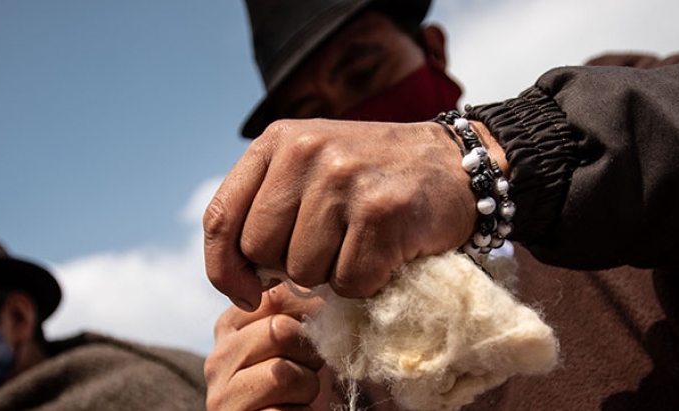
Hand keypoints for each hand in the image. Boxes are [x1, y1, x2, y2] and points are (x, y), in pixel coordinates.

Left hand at [204, 119, 503, 309]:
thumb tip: (237, 279)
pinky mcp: (380, 211)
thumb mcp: (312, 168)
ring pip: (304, 272)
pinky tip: (387, 252)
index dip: (222, 268)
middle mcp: (305, 152)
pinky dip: (368, 282)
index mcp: (278, 142)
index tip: (244, 294)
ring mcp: (342, 179)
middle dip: (290, 268)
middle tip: (331, 249)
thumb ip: (269, 207)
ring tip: (362, 243)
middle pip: (260, 251)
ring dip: (333, 275)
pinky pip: (349, 282)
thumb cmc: (377, 179)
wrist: (459, 165)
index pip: (220, 218)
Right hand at [204, 286, 331, 410]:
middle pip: (280, 330)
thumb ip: (300, 305)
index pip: (276, 296)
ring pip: (282, 374)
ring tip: (299, 394)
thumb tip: (318, 287)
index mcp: (230, 325)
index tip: (312, 333)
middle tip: (308, 368)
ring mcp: (222, 396)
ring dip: (307, 387)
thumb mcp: (299, 337)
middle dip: (309, 353)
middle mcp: (217, 358)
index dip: (310, 312)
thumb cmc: (299, 380)